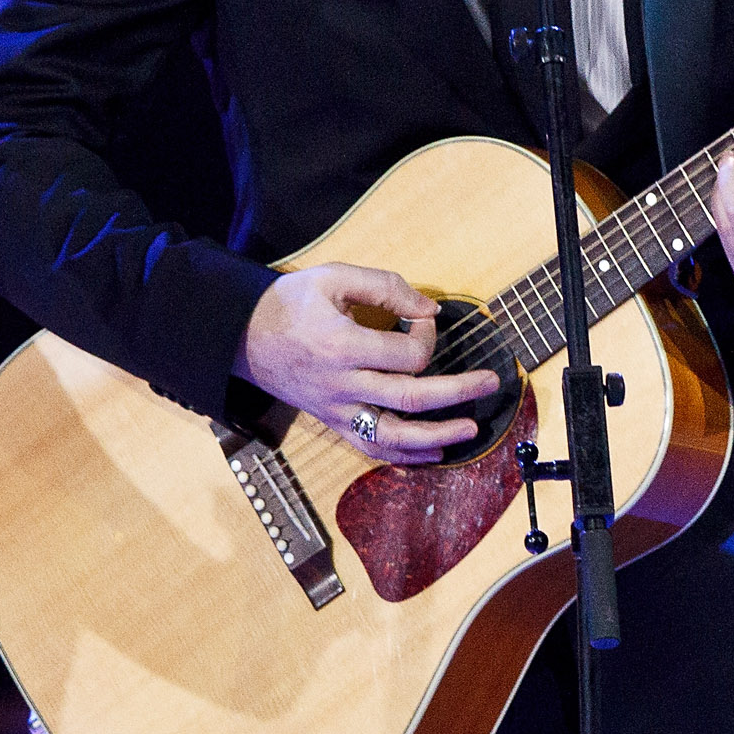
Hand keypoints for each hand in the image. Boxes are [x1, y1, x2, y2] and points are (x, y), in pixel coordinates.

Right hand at [238, 266, 501, 463]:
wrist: (243, 335)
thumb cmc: (289, 303)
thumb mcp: (334, 277)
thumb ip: (385, 286)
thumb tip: (429, 309)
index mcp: (342, 345)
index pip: (408, 354)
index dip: (428, 336)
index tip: (423, 320)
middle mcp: (341, 383)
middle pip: (412, 398)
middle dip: (458, 391)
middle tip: (489, 382)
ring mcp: (336, 409)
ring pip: (394, 435)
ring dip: (438, 436)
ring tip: (470, 428)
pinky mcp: (331, 422)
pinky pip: (371, 447)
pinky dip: (405, 455)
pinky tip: (434, 453)